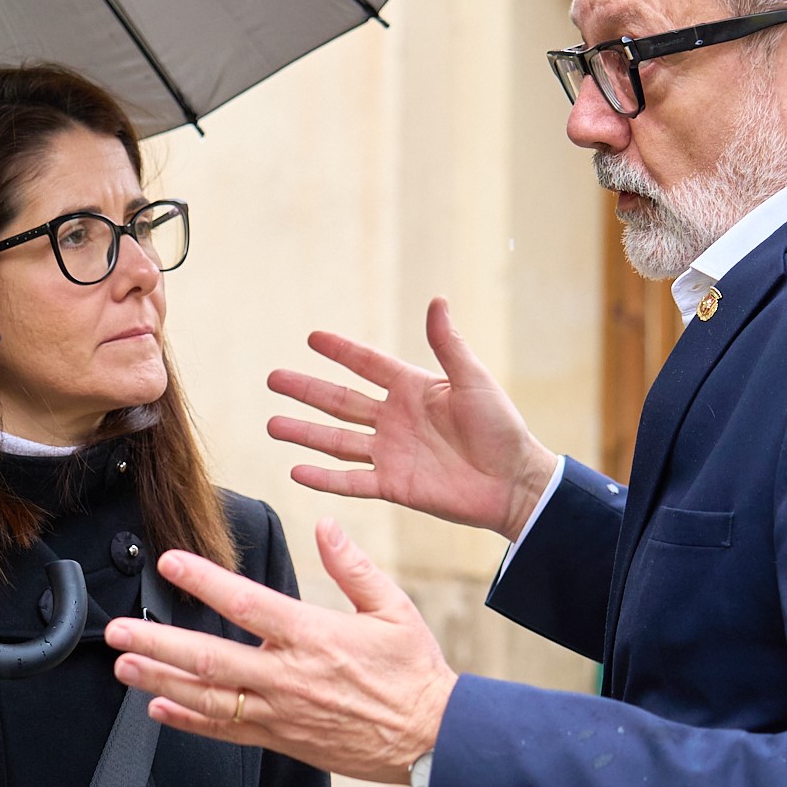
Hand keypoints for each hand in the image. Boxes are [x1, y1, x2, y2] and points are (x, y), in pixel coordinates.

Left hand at [105, 519, 458, 782]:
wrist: (432, 740)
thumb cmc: (414, 673)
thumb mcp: (394, 610)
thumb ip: (354, 567)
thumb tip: (328, 527)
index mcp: (313, 636)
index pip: (247, 603)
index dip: (205, 581)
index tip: (171, 562)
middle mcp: (288, 675)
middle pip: (208, 657)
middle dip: (156, 643)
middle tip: (117, 632)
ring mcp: (280, 711)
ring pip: (207, 697)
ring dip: (160, 681)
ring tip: (124, 666)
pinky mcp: (281, 739)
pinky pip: (225, 730)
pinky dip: (188, 720)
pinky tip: (159, 708)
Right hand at [267, 297, 558, 539]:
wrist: (514, 482)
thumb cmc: (502, 428)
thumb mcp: (474, 380)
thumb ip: (448, 345)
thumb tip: (437, 300)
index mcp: (412, 389)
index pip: (367, 364)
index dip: (340, 351)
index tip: (311, 337)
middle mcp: (394, 420)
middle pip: (340, 401)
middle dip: (306, 390)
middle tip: (273, 378)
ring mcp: (390, 453)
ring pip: (336, 441)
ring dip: (304, 433)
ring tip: (272, 425)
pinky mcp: (393, 486)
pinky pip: (351, 482)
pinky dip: (324, 479)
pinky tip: (296, 471)